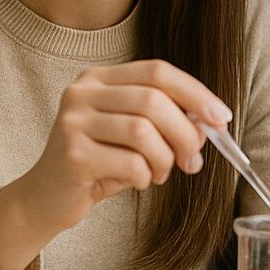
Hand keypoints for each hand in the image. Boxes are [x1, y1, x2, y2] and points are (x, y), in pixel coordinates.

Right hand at [0, 60, 231, 269]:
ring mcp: (73, 122)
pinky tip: (139, 182)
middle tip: (193, 159)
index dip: (195, 93)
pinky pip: (130, 163)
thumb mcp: (134, 135)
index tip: (221, 118)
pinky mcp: (72, 155)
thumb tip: (210, 123)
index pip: (157, 71)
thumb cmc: (100, 163)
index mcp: (99, 78)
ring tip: (160, 173)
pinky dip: (145, 176)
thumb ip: (167, 121)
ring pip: (143, 132)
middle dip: (185, 133)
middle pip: (153, 100)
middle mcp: (82, 92)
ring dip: (165, 159)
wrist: (47, 198)